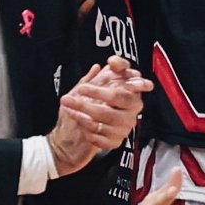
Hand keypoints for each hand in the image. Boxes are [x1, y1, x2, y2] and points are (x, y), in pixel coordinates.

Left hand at [49, 59, 148, 176]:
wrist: (69, 140)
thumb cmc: (81, 112)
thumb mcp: (86, 89)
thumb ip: (98, 75)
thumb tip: (111, 62)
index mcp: (127, 96)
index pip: (135, 84)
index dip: (131, 78)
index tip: (116, 69)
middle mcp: (129, 112)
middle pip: (119, 99)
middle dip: (98, 93)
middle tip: (81, 89)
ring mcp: (123, 128)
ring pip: (106, 116)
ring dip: (84, 109)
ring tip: (70, 105)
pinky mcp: (114, 142)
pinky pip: (102, 133)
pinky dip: (86, 127)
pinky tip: (77, 121)